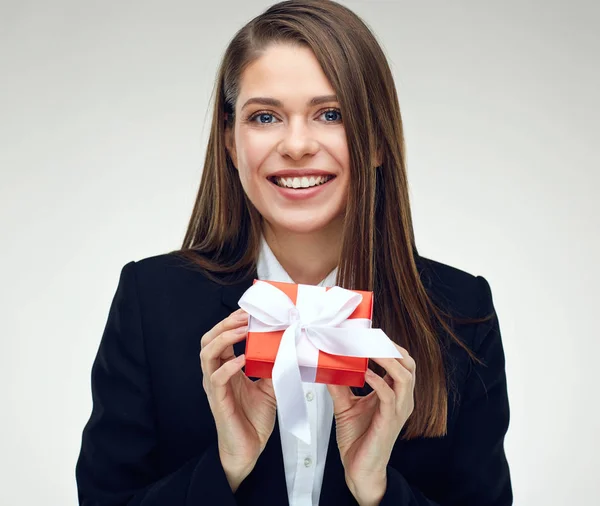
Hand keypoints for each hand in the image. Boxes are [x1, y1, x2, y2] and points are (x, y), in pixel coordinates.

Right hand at [200, 308, 276, 491]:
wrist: (249, 450)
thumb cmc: (254, 419)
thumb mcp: (270, 386)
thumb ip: (274, 367)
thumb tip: (289, 347)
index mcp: (228, 368)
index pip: (222, 337)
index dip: (232, 322)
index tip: (250, 310)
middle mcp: (217, 374)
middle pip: (209, 339)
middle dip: (225, 324)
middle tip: (245, 315)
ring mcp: (215, 387)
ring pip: (207, 354)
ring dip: (224, 338)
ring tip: (243, 329)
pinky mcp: (218, 401)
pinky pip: (216, 378)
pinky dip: (228, 366)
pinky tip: (242, 359)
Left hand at [327, 345, 415, 505]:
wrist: (359, 469)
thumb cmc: (358, 438)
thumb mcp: (346, 405)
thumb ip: (340, 385)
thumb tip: (326, 364)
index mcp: (395, 394)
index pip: (401, 362)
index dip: (388, 346)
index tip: (369, 334)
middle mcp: (402, 400)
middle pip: (409, 364)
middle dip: (391, 347)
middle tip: (370, 336)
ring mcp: (399, 410)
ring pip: (405, 375)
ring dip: (387, 359)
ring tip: (369, 348)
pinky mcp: (390, 421)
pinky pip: (389, 395)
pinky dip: (378, 380)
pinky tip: (365, 373)